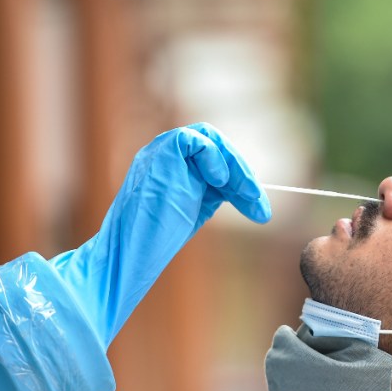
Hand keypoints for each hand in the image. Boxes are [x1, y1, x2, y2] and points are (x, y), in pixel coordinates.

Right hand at [51, 123, 270, 345]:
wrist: (131, 252)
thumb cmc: (156, 238)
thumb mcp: (194, 209)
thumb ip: (214, 192)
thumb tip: (249, 189)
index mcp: (173, 165)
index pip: (215, 159)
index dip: (240, 180)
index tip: (260, 209)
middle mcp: (165, 153)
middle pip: (216, 145)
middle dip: (242, 173)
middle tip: (260, 204)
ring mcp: (160, 150)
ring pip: (210, 139)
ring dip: (235, 168)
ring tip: (250, 196)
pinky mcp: (160, 152)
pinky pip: (195, 139)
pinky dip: (214, 159)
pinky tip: (221, 183)